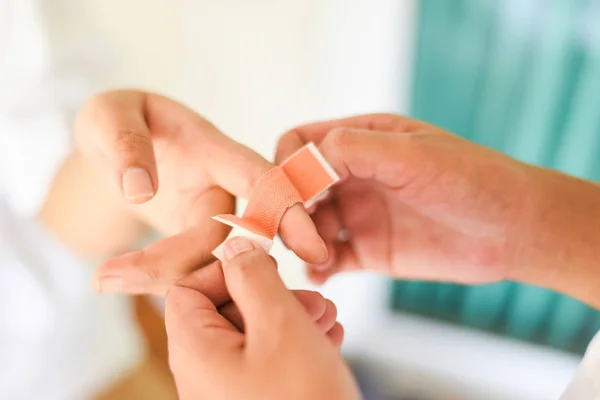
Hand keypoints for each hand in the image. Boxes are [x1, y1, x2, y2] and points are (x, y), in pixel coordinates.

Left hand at [75, 90, 325, 294]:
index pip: (262, 179)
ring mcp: (210, 219)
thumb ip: (124, 143)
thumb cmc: (116, 122)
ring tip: (102, 276)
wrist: (116, 148)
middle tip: (105, 276)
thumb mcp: (106, 116)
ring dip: (163, 279)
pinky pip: (191, 272)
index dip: (289, 211)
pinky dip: (160, 283)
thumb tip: (141, 190)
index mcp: (213, 150)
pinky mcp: (194, 243)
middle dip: (184, 267)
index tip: (313, 251)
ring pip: (212, 264)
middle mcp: (222, 188)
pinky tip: (116, 277)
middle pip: (234, 240)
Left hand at [165, 237, 359, 399]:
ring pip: (252, 335)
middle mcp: (203, 373)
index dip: (226, 270)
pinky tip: (328, 339)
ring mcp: (228, 391)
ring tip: (328, 317)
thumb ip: (253, 278)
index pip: (188, 288)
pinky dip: (294, 344)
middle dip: (270, 295)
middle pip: (224, 310)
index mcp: (194, 350)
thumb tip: (234, 248)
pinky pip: (267, 362)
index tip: (266, 265)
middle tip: (312, 297)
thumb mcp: (280, 324)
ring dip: (290, 317)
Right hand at [276, 114, 538, 284]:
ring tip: (318, 258)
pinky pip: (329, 259)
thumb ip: (354, 149)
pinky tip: (322, 276)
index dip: (287, 165)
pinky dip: (317, 267)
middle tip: (300, 235)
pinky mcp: (369, 250)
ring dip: (302, 241)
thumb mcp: (412, 154)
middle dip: (290, 209)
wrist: (514, 230)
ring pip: (307, 225)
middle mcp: (353, 175)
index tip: (292, 193)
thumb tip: (299, 161)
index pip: (300, 143)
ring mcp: (359, 213)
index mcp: (361, 139)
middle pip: (297, 187)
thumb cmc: (471, 179)